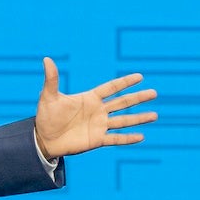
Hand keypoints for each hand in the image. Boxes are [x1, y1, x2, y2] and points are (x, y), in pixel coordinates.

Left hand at [33, 58, 157, 158]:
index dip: (125, 82)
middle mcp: (98, 111)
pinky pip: (116, 138)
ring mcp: (99, 126)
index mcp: (90, 98)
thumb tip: (47, 59)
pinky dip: (128, 138)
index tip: (140, 77)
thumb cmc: (46, 116)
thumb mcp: (49, 97)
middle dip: (138, 98)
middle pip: (123, 102)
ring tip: (155, 115)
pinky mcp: (97, 140)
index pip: (111, 88)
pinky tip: (141, 137)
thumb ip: (52, 79)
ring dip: (139, 118)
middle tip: (154, 93)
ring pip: (124, 120)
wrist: (44, 139)